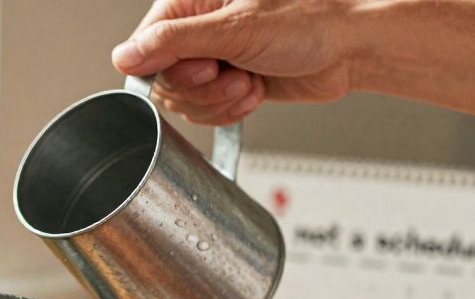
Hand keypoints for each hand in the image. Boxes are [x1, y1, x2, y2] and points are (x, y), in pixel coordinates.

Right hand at [112, 0, 362, 124]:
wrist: (350, 48)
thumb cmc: (310, 22)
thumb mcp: (234, 29)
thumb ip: (172, 42)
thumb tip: (124, 56)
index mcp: (189, 4)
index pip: (144, 50)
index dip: (170, 70)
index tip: (205, 68)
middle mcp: (195, 30)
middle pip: (163, 81)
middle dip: (202, 89)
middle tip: (232, 73)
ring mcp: (211, 58)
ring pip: (184, 101)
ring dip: (219, 102)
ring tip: (249, 81)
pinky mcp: (226, 82)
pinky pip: (205, 112)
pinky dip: (229, 111)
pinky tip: (253, 91)